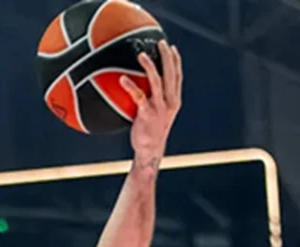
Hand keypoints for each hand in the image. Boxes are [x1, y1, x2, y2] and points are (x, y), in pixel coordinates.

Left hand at [120, 40, 181, 166]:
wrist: (150, 151)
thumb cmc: (148, 132)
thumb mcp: (154, 114)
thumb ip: (151, 100)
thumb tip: (138, 89)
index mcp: (174, 101)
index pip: (177, 76)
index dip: (176, 61)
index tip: (172, 47)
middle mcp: (170, 102)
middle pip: (171, 74)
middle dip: (167, 56)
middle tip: (161, 42)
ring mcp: (160, 108)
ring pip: (157, 81)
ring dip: (150, 66)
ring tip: (141, 55)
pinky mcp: (148, 115)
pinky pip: (139, 97)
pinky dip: (131, 87)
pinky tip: (122, 78)